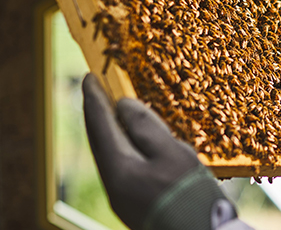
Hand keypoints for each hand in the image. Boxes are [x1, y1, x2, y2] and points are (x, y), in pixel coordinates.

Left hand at [82, 74, 233, 229]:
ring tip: (118, 112)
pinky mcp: (138, 204)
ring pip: (113, 155)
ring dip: (114, 131)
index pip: (100, 126)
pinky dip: (127, 147)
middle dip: (100, 114)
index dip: (94, 98)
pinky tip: (138, 143)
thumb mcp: (173, 154)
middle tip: (100, 91)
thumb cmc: (190, 194)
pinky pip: (125, 167)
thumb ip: (146, 127)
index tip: (90, 76)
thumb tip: (124, 105)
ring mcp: (124, 197)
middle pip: (102, 142)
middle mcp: (115, 184)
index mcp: (119, 169)